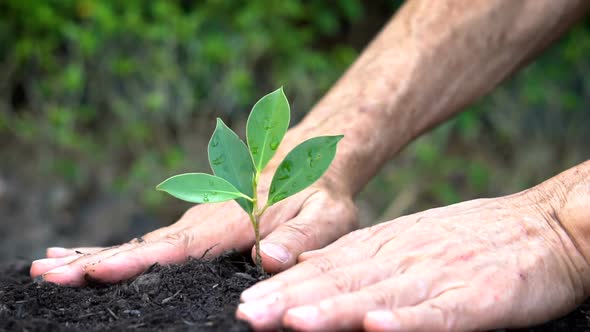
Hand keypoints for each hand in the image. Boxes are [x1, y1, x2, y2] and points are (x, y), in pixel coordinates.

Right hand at [30, 131, 357, 285]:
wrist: (314, 156)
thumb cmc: (323, 190)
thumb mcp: (327, 214)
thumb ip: (300, 236)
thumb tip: (265, 258)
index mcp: (235, 220)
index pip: (180, 246)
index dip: (139, 260)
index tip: (98, 272)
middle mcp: (207, 219)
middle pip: (147, 243)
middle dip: (97, 260)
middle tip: (45, 274)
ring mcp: (199, 220)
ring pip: (143, 241)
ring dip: (95, 255)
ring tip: (49, 268)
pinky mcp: (199, 224)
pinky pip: (155, 240)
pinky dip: (120, 249)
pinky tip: (92, 257)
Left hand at [236, 191, 589, 330]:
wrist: (543, 226)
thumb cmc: (472, 239)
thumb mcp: (405, 240)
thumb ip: (357, 256)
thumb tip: (305, 265)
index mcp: (385, 246)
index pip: (325, 269)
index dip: (284, 288)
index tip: (246, 304)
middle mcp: (404, 259)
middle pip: (340, 283)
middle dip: (291, 301)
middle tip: (248, 316)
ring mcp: (439, 277)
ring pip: (378, 296)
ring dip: (334, 310)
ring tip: (293, 321)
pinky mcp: (477, 298)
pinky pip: (438, 314)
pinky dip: (407, 321)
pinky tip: (377, 327)